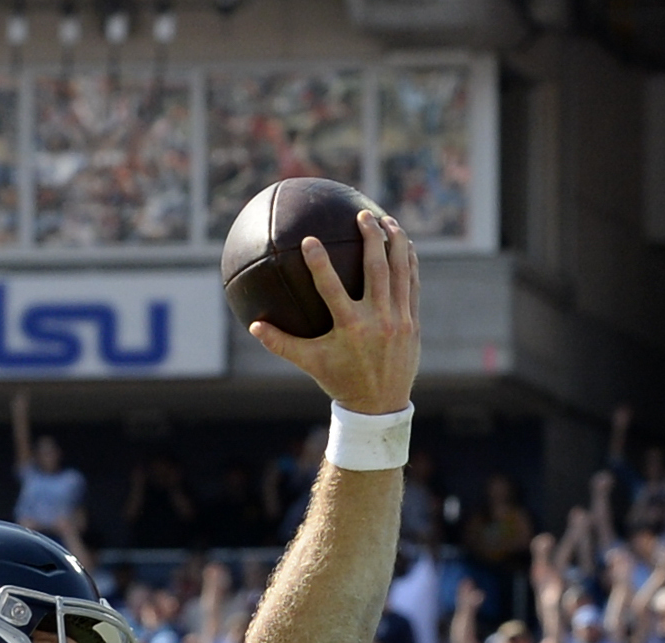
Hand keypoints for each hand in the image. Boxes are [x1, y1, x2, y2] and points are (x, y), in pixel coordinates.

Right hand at [249, 209, 422, 418]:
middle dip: (371, 237)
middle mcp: (377, 321)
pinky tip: (405, 245)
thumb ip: (282, 343)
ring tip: (388, 220)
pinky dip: (410, 263)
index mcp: (350, 328)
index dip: (318, 262)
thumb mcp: (310, 363)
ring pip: (400, 272)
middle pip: (376, 269)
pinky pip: (412, 285)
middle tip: (363, 215)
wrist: (379, 406)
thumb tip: (252, 325)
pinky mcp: (412, 323)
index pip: (331, 288)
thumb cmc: (340, 381)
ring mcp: (398, 320)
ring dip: (395, 243)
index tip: (309, 240)